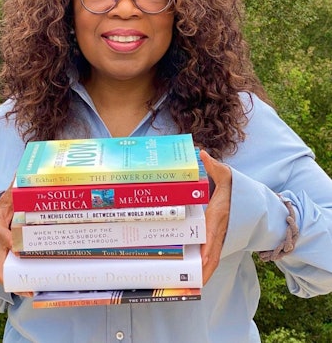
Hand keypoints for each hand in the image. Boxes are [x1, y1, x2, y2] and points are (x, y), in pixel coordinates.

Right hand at [0, 181, 32, 296]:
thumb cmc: (2, 209)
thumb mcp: (8, 198)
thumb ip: (15, 188)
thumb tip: (22, 173)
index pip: (5, 238)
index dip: (14, 244)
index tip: (25, 250)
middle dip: (13, 278)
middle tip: (32, 286)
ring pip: (4, 274)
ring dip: (17, 285)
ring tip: (35, 292)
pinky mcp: (2, 261)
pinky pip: (9, 274)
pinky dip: (18, 283)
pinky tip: (33, 288)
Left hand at [200, 150, 231, 284]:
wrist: (249, 198)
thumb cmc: (234, 186)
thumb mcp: (226, 174)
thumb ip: (214, 166)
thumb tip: (203, 154)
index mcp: (219, 215)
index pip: (213, 233)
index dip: (207, 247)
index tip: (201, 261)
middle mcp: (222, 229)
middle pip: (214, 252)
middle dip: (205, 269)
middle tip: (193, 283)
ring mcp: (223, 236)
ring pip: (214, 258)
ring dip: (205, 272)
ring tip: (193, 286)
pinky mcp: (221, 239)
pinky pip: (214, 256)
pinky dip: (207, 268)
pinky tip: (198, 277)